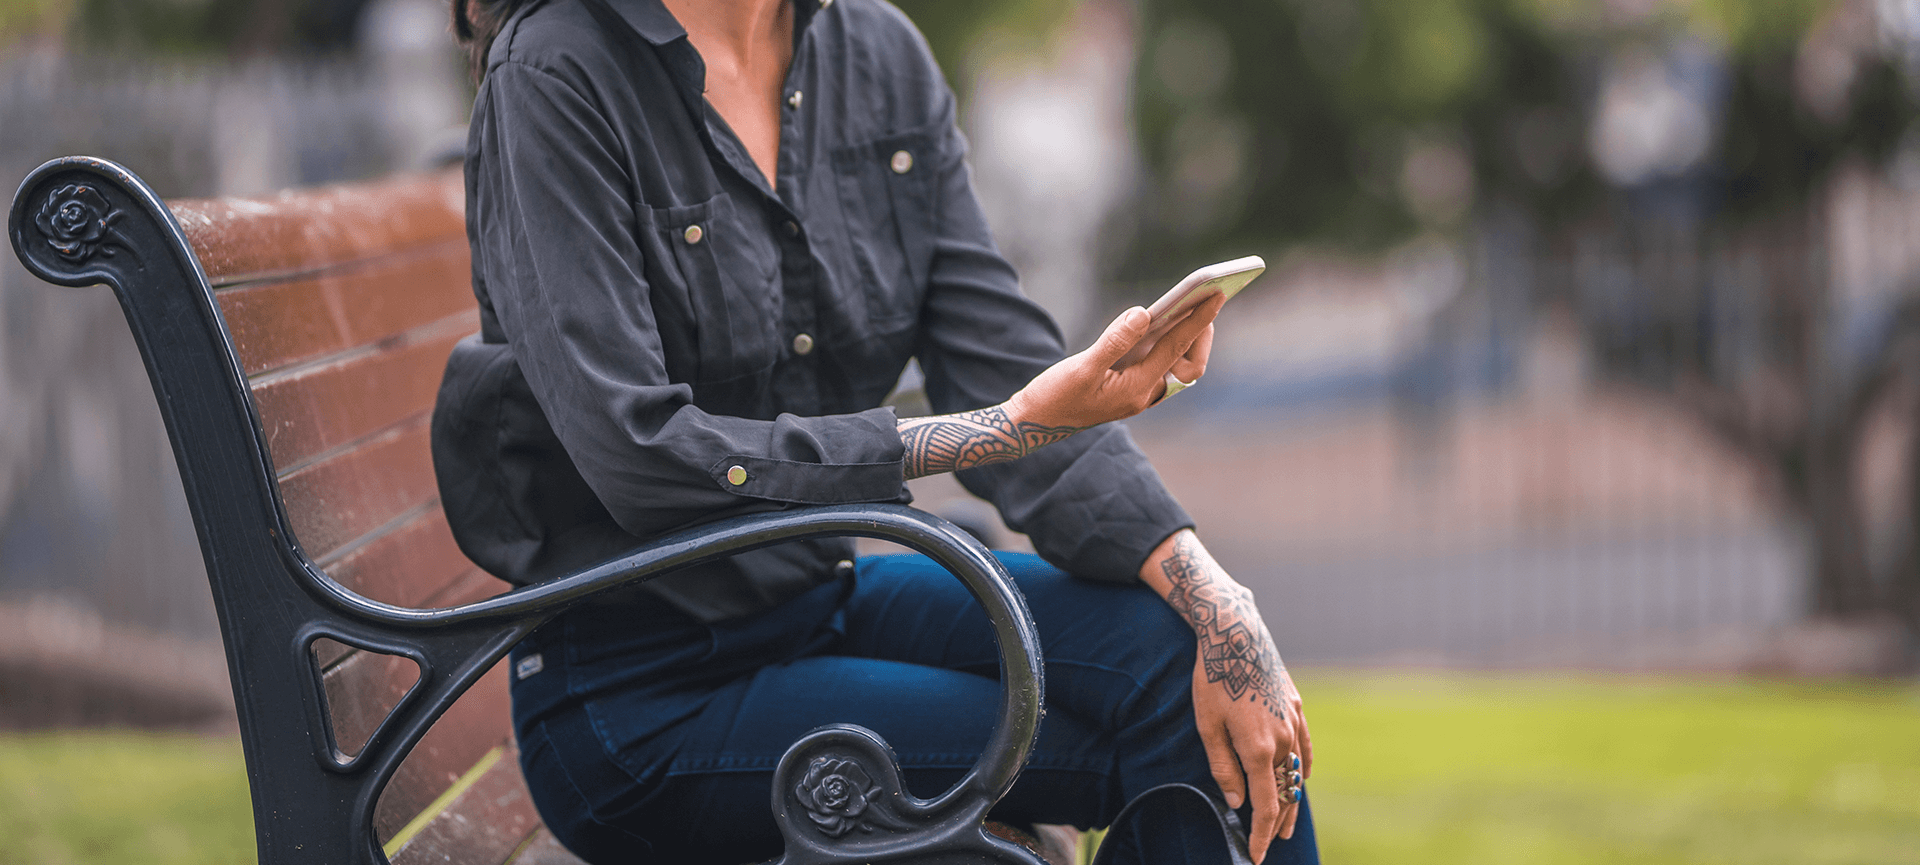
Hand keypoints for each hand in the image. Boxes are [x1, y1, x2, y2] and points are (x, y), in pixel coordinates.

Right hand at [1005, 293, 1220, 429]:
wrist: (1036, 422)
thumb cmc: (1056, 396)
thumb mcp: (1082, 367)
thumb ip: (1114, 341)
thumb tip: (1143, 313)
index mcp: (1137, 389)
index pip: (1177, 348)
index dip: (1198, 320)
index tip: (1216, 296)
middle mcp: (1145, 394)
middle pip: (1189, 363)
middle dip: (1201, 332)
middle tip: (1206, 300)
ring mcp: (1139, 394)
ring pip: (1177, 366)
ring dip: (1186, 338)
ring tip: (1190, 307)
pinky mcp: (1130, 390)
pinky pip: (1160, 366)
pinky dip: (1166, 345)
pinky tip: (1161, 324)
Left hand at [1141, 530, 1311, 863]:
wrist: (1236, 633)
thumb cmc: (1214, 679)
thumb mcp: (1206, 726)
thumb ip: (1223, 767)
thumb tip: (1235, 800)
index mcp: (1258, 749)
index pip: (1266, 806)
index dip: (1262, 834)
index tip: (1258, 854)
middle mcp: (1283, 740)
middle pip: (1286, 794)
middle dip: (1279, 823)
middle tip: (1272, 844)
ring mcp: (1294, 723)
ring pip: (1298, 773)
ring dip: (1292, 800)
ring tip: (1286, 822)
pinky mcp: (1297, 708)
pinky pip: (1306, 748)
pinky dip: (1303, 769)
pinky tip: (1300, 779)